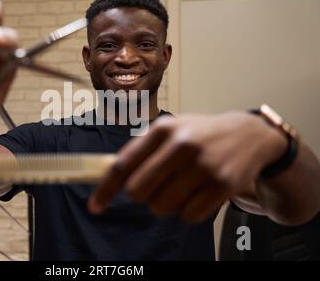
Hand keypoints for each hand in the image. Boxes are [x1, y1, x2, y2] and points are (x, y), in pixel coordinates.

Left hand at [88, 111, 286, 222]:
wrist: (249, 135)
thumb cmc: (200, 134)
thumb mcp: (171, 129)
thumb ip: (141, 149)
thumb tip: (109, 174)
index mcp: (163, 129)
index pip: (123, 165)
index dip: (105, 189)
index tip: (95, 206)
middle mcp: (182, 145)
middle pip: (139, 191)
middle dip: (141, 196)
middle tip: (154, 187)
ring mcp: (204, 166)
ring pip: (162, 207)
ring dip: (165, 204)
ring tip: (179, 187)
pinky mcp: (222, 186)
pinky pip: (188, 216)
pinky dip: (187, 211)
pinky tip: (198, 193)